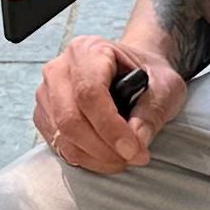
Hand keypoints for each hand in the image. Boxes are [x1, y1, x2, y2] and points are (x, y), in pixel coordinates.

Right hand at [36, 32, 185, 174]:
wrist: (132, 72)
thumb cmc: (147, 74)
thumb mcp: (165, 86)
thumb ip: (152, 111)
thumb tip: (137, 139)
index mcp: (88, 50)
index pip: (90, 93)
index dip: (111, 128)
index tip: (134, 150)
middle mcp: (60, 69)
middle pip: (70, 119)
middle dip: (103, 148)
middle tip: (133, 158)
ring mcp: (47, 93)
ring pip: (62, 136)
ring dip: (95, 157)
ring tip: (123, 159)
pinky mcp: (44, 115)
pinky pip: (58, 145)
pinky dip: (84, 158)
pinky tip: (106, 156)